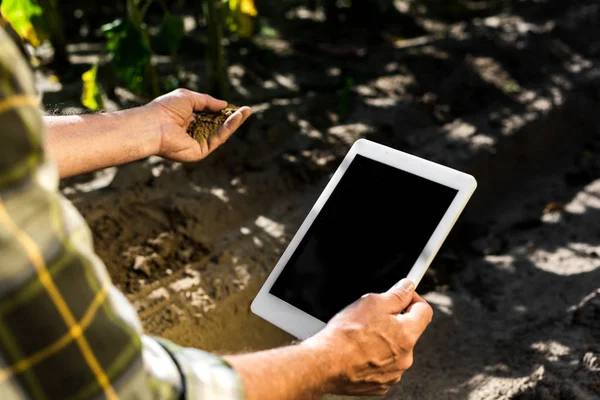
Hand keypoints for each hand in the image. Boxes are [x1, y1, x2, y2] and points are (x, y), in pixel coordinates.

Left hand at [145, 88, 250, 161]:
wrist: (153, 125)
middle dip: (233, 118)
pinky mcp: (200, 152)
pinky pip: (217, 140)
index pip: (209, 117)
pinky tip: (236, 119)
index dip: (222, 112)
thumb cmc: (165, 109)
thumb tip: (225, 105)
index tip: (235, 107)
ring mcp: (197, 144)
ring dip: (234, 123)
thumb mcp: (189, 98)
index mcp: (187, 121)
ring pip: (220, 133)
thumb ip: (207, 101)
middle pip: (217, 126)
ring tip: (246, 112)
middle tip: (248, 110)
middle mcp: (192, 133)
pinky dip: (228, 129)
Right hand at [303, 279, 432, 396]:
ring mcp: (393, 373)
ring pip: (395, 349)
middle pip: (409, 331)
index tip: (403, 296)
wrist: (325, 363)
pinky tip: (359, 351)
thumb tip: (407, 288)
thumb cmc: (345, 335)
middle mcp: (405, 357)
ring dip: (384, 341)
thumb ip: (396, 294)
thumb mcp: (371, 302)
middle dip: (395, 321)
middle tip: (373, 316)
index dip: (413, 299)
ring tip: (362, 336)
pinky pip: (384, 366)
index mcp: (407, 334)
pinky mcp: (380, 384)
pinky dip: (375, 358)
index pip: (424, 310)